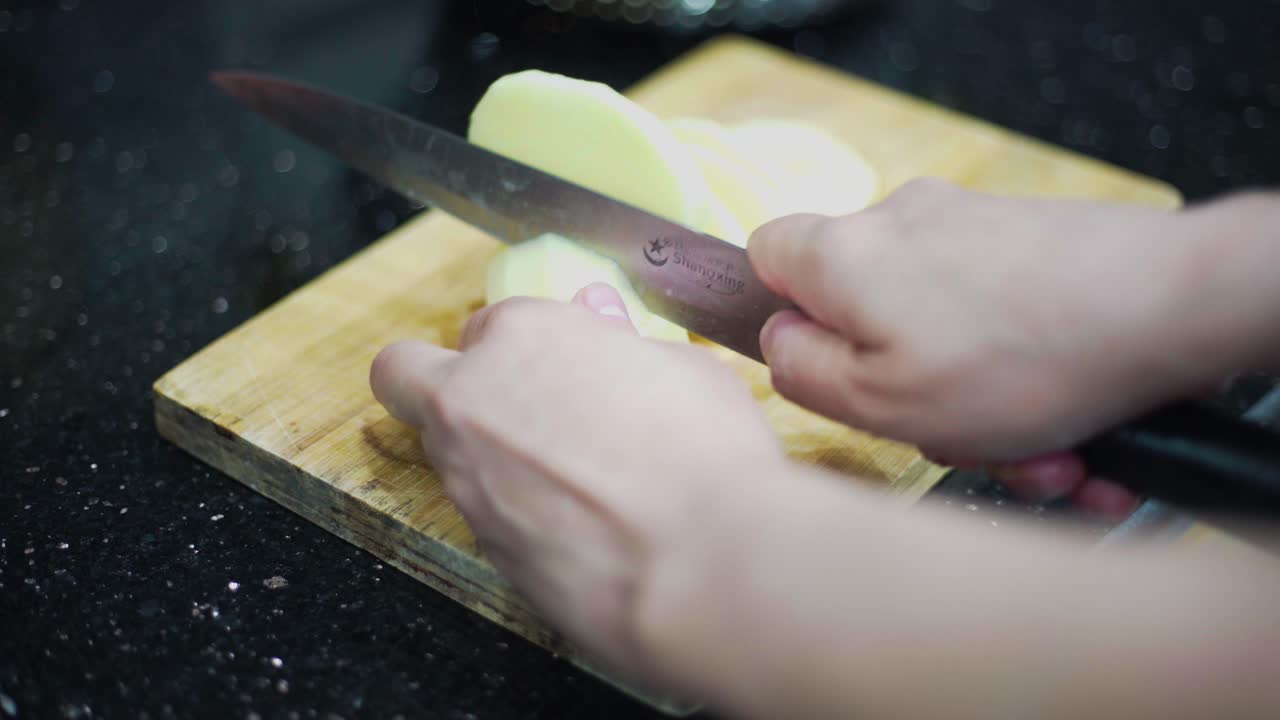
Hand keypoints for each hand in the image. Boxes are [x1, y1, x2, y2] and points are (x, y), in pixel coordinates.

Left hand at [368, 283, 785, 681]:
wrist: (702, 567)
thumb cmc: (706, 453)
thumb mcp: (683, 370)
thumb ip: (623, 343)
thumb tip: (601, 321)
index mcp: (524, 336)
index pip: (490, 323)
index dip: (527, 345)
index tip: (561, 364)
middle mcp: (473, 399)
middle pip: (410, 374)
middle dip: (445, 382)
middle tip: (511, 405)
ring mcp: (466, 478)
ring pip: (443, 449)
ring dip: (484, 452)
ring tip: (568, 479)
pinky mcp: (480, 545)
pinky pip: (482, 512)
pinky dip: (515, 513)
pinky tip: (578, 527)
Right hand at [747, 179, 1233, 516]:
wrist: (1170, 304)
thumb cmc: (1015, 361)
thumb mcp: (877, 402)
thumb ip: (801, 372)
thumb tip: (778, 343)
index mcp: (842, 254)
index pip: (764, 255)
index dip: (783, 318)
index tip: (826, 368)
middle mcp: (899, 221)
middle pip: (865, 310)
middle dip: (906, 390)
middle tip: (953, 439)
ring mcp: (970, 224)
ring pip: (942, 330)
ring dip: (980, 406)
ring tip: (1037, 454)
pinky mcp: (1030, 238)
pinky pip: (1000, 320)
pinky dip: (1025, 379)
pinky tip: (1072, 432)